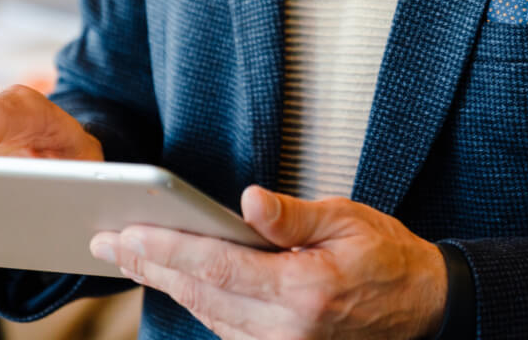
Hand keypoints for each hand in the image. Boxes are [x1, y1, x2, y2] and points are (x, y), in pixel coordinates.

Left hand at [90, 186, 446, 339]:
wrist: (423, 309)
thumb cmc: (387, 255)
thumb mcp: (348, 219)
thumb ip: (292, 215)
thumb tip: (246, 200)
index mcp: (302, 292)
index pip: (216, 268)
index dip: (165, 248)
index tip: (124, 232)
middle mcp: (285, 331)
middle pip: (200, 294)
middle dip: (148, 265)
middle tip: (104, 240)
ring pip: (206, 314)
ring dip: (163, 283)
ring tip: (127, 253)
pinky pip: (224, 327)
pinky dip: (194, 299)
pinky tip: (172, 277)